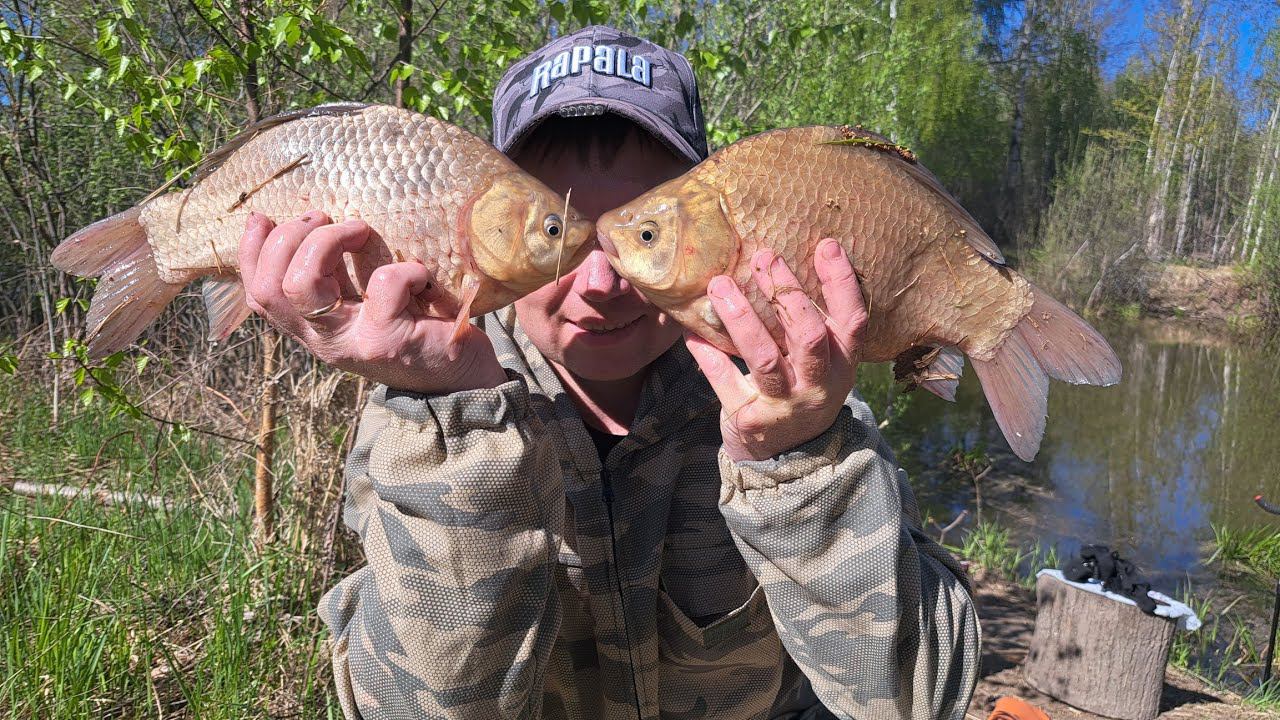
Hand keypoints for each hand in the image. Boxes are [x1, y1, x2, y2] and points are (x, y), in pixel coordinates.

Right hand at [239, 211, 507, 393]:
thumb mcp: (365, 304)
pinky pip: (384, 284)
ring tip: (358, 230)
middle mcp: (324, 340)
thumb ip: (336, 279)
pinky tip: (421, 274)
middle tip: (327, 219)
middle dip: (292, 238)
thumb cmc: (416, 330)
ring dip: (327, 241)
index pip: (259, 294)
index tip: (267, 216)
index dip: (252, 251)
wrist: (463, 379)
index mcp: (311, 329)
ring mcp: (352, 342)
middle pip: (273, 286)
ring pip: (304, 284)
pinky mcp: (388, 341)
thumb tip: (310, 223)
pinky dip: (405, 267)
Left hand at [685, 239, 867, 461]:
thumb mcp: (819, 361)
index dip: (842, 283)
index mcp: (841, 364)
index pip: (852, 320)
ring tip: (720, 285)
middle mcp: (818, 384)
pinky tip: (690, 330)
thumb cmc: (801, 389)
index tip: (827, 244)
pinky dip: (705, 353)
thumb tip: (777, 261)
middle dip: (786, 293)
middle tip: (763, 256)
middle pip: (808, 335)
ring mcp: (785, 404)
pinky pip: (724, 379)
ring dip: (742, 318)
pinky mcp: (750, 418)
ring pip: (764, 358)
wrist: (785, 456)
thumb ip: (808, 322)